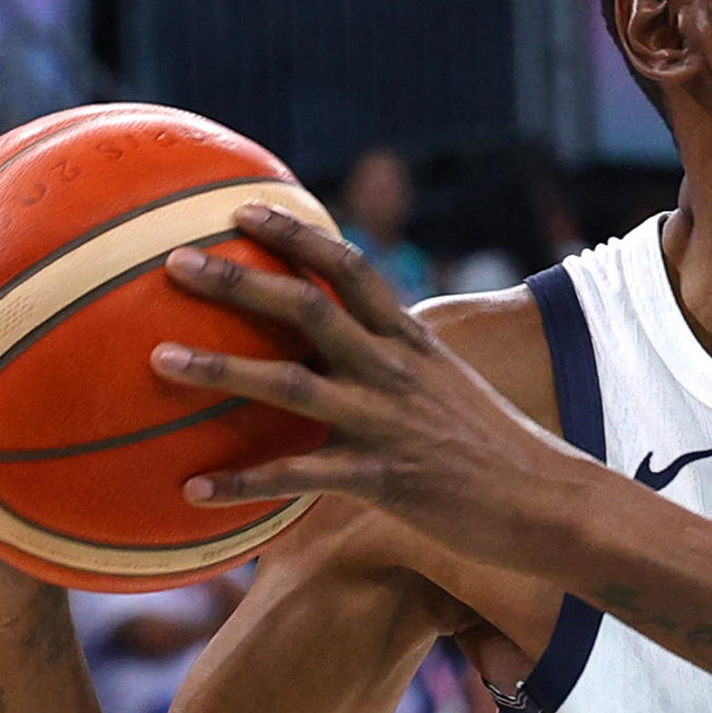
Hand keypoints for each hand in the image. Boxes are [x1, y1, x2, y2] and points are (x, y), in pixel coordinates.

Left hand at [151, 204, 579, 570]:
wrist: (552, 502)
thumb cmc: (501, 451)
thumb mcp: (453, 389)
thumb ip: (401, 366)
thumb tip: (355, 353)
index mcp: (412, 342)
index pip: (350, 269)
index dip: (295, 236)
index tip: (243, 211)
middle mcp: (395, 370)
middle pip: (307, 309)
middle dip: (239, 282)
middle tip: (176, 263)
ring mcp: (388, 422)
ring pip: (292, 384)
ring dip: (220, 371)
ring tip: (159, 362)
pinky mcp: (385, 479)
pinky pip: (301, 478)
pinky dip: (244, 484)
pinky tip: (193, 492)